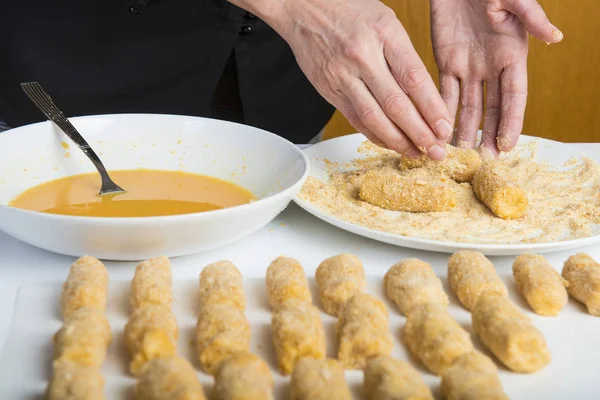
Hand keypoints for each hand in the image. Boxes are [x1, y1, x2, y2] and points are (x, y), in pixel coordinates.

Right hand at [246, 0, 452, 159]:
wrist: (304, 9)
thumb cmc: (350, 11)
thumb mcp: (386, 21)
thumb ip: (404, 56)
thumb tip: (426, 98)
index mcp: (385, 34)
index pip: (414, 79)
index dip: (432, 109)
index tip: (445, 128)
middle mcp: (363, 57)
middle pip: (396, 105)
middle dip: (420, 133)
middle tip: (437, 151)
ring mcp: (344, 76)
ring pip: (375, 118)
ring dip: (398, 141)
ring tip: (416, 153)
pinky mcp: (330, 90)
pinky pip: (356, 119)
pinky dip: (375, 135)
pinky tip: (390, 144)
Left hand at [431, 0, 561, 157]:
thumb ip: (531, 18)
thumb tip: (555, 38)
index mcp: (512, 54)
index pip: (514, 96)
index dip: (511, 120)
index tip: (507, 145)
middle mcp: (491, 66)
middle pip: (491, 107)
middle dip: (488, 134)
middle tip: (484, 160)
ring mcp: (469, 66)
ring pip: (467, 105)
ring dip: (464, 129)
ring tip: (459, 153)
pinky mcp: (446, 62)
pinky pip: (445, 91)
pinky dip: (442, 111)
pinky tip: (439, 130)